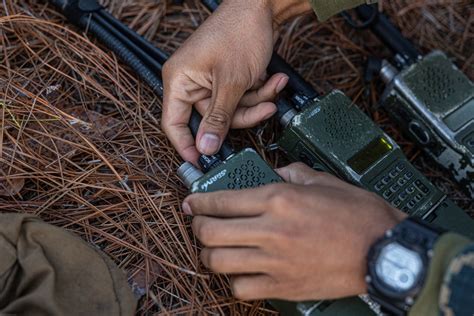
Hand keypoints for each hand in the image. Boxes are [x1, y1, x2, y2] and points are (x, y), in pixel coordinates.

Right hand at [162, 0, 311, 162]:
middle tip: (263, 109)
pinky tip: (272, 78)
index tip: (202, 162)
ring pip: (231, 111)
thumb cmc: (240, 32)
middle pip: (212, 119)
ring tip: (272, 85)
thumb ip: (219, 118)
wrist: (262, 6)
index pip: (174, 123)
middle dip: (242, 114)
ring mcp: (209, 80)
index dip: (186, 145)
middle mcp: (190, 82)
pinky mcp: (226, 78)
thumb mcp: (231, 82)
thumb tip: (206, 148)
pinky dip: (258, 91)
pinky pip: (240, 97)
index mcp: (179, 80)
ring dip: (255, 101)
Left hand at [182, 163, 406, 300]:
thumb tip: (275, 171)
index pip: (222, 200)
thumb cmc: (359, 216)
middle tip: (199, 223)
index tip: (192, 202)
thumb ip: (292, 173)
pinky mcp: (283, 286)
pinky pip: (241, 288)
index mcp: (279, 199)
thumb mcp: (324, 181)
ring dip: (210, 254)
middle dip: (197, 227)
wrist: (384, 251)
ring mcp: (275, 261)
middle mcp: (271, 230)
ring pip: (219, 262)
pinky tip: (240, 271)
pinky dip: (234, 280)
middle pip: (211, 232)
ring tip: (214, 248)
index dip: (199, 201)